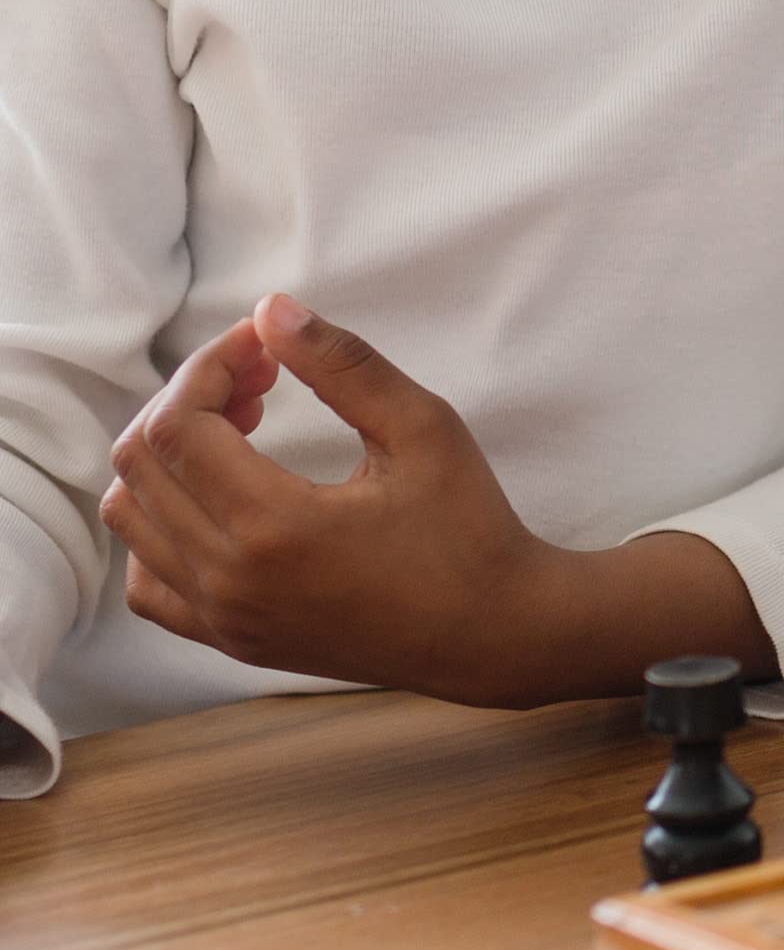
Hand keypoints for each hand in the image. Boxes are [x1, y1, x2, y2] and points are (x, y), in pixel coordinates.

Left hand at [100, 294, 563, 704]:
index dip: (210, 364)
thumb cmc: (467, 526)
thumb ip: (344, 364)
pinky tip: (223, 495)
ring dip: (172, 454)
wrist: (487, 631)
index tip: (266, 343)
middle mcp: (228, 580)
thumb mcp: (423, 427)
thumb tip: (270, 310)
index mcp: (273, 527)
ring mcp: (221, 618)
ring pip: (131, 518)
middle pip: (141, 463)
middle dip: (190, 397)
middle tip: (263, 375)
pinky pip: (148, 579)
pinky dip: (163, 523)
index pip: (179, 424)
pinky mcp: (229, 639)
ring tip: (243, 428)